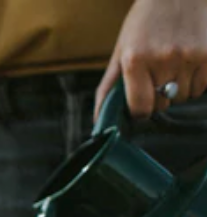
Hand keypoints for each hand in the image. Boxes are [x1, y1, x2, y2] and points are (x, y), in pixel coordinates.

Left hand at [96, 0, 206, 118]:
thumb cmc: (146, 20)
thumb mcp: (121, 50)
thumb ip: (108, 86)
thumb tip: (98, 120)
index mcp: (136, 60)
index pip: (140, 108)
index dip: (140, 111)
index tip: (141, 104)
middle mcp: (163, 59)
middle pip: (162, 104)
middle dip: (157, 97)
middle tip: (157, 76)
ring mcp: (189, 56)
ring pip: (182, 97)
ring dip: (177, 89)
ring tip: (172, 66)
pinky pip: (202, 87)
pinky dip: (195, 82)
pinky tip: (187, 64)